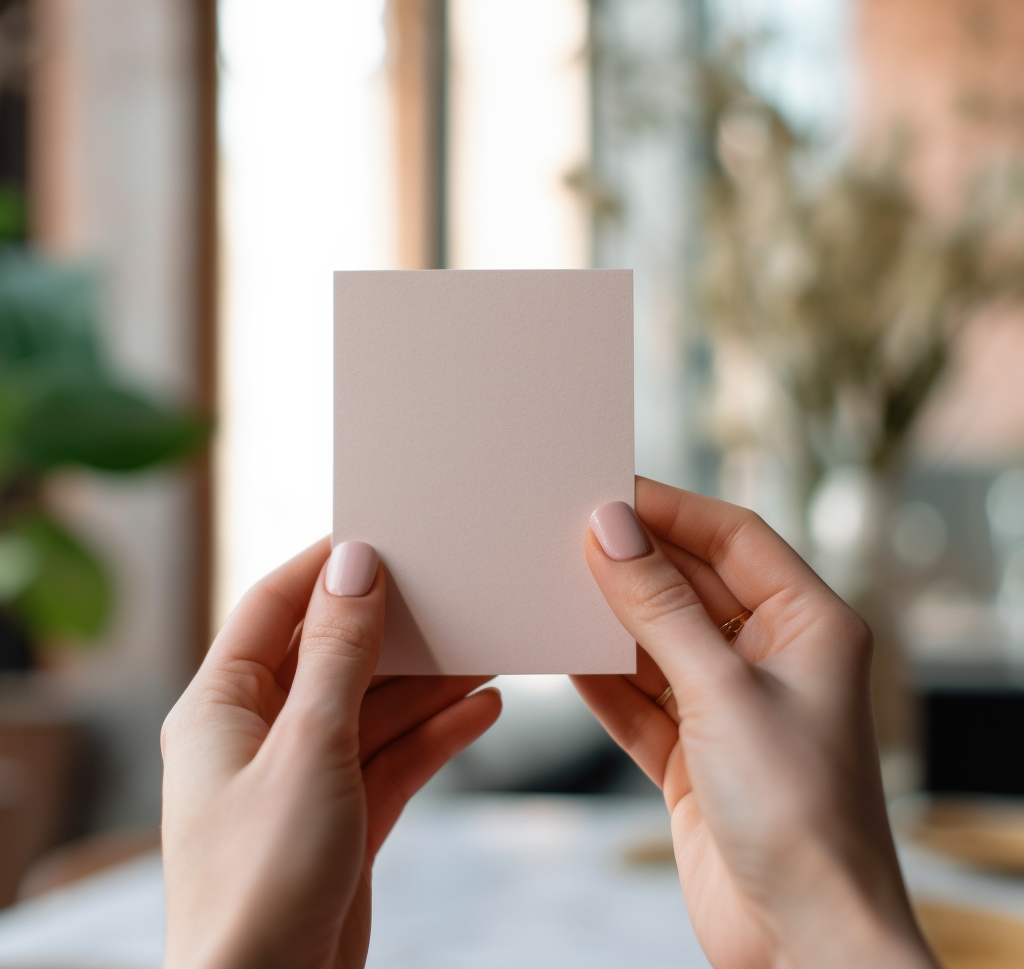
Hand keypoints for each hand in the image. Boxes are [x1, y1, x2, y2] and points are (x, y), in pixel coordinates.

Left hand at [161, 539, 500, 968]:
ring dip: (428, 685)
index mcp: (220, 707)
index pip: (271, 607)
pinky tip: (484, 711)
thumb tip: (355, 566)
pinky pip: (394, 758)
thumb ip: (337, 655)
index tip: (381, 535)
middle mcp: (258, 735)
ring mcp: (303, 778)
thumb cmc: (260, 884)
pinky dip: (437, 735)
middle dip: (394, 630)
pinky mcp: (343, 818)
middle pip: (332, 656)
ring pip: (373, 708)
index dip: (324, 567)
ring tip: (487, 649)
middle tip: (450, 591)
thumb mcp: (307, 749)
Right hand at [574, 479, 936, 968]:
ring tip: (549, 584)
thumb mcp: (722, 692)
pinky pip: (636, 697)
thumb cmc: (799, 812)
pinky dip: (600, 680)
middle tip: (563, 532)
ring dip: (608, 619)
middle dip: (631, 562)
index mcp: (808, 625)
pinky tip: (560, 654)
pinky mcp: (691, 753)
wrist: (801, 942)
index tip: (606, 490)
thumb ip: (659, 608)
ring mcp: (727, 706)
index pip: (733, 537)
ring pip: (656, 640)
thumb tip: (611, 529)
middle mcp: (770, 658)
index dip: (671, 509)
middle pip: (689, 584)